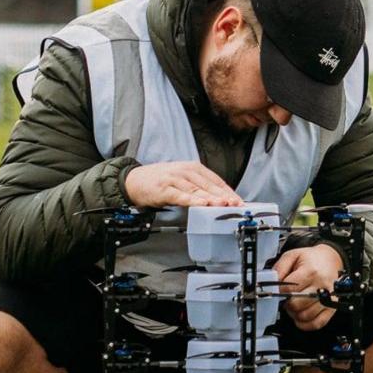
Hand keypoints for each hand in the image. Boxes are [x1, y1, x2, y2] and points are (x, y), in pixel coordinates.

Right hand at [122, 161, 242, 208]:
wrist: (134, 180)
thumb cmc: (160, 181)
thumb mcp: (183, 179)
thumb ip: (199, 187)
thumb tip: (219, 198)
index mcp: (193, 168)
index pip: (216, 180)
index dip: (228, 191)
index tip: (239, 201)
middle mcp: (185, 171)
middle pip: (209, 185)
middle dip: (224, 196)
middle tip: (236, 204)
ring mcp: (174, 179)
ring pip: (197, 189)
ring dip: (212, 197)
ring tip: (224, 204)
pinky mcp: (164, 189)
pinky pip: (180, 195)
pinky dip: (192, 200)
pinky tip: (202, 204)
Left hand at [275, 243, 343, 330]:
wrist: (331, 259)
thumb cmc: (312, 259)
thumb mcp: (292, 255)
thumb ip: (279, 268)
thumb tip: (271, 284)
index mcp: (311, 271)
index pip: (289, 290)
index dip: (279, 293)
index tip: (277, 292)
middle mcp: (321, 286)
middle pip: (296, 305)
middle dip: (287, 304)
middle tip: (286, 299)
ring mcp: (328, 298)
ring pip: (305, 316)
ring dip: (295, 314)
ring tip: (294, 305)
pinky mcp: (332, 307)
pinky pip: (318, 323)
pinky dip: (306, 324)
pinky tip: (300, 317)